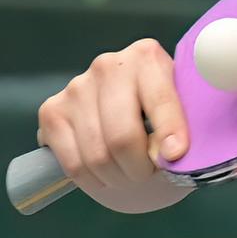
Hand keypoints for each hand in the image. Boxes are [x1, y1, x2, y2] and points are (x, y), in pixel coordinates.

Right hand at [36, 38, 191, 213]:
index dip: (169, 132)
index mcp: (147, 57)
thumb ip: (185, 128)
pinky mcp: (51, 111)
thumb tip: (172, 154)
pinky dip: (92, 181)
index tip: (175, 155)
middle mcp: (108, 66)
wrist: (126, 111)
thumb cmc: (163, 114)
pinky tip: (105, 174)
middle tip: (148, 175)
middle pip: (122, 137)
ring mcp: (76, 87)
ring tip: (129, 175)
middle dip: (139, 169)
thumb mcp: (183, 113)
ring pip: (97, 155)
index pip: (160, 100)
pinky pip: (72, 164)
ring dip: (117, 178)